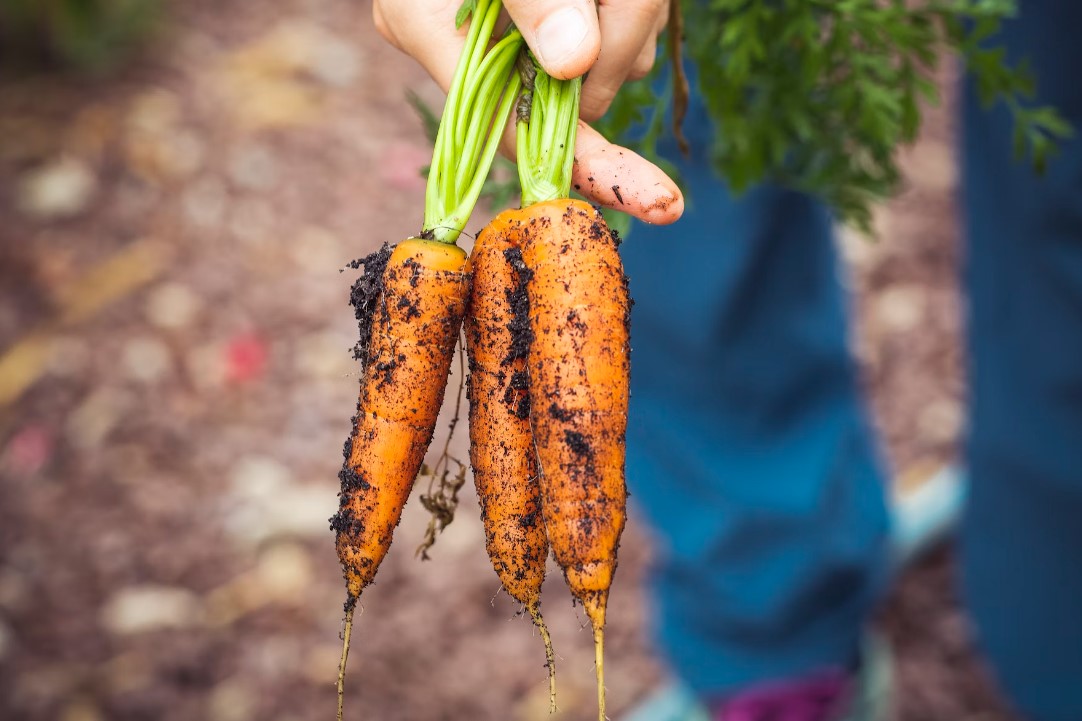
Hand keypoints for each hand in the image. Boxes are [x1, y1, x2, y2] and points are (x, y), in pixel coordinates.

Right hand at [373, 0, 682, 223]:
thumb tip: (574, 63)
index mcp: (430, 30)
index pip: (518, 131)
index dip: (591, 166)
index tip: (659, 200)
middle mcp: (472, 46)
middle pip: (580, 93)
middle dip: (624, 39)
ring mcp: (520, 34)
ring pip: (615, 59)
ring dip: (636, 11)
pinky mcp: (559, 17)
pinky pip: (625, 31)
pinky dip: (636, 4)